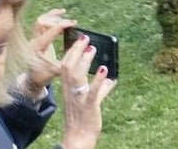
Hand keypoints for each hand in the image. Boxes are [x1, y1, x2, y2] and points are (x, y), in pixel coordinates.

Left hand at [23, 9, 76, 95]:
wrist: (32, 79)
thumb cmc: (45, 75)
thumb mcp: (58, 69)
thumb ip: (69, 59)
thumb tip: (84, 48)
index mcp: (38, 48)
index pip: (50, 31)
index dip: (63, 24)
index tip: (74, 23)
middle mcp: (33, 41)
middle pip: (42, 21)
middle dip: (57, 19)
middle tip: (71, 22)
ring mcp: (33, 39)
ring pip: (41, 20)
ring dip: (53, 16)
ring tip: (65, 14)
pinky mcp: (36, 38)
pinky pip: (41, 23)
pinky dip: (51, 18)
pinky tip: (60, 16)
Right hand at [58, 33, 115, 148]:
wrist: (79, 138)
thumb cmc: (84, 119)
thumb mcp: (90, 100)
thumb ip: (101, 89)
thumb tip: (112, 79)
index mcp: (69, 89)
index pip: (65, 66)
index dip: (71, 52)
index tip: (79, 39)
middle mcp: (71, 92)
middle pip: (68, 67)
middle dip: (76, 50)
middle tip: (85, 38)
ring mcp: (79, 99)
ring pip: (76, 77)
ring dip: (85, 61)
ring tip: (93, 49)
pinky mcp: (88, 107)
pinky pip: (92, 92)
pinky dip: (99, 80)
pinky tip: (105, 70)